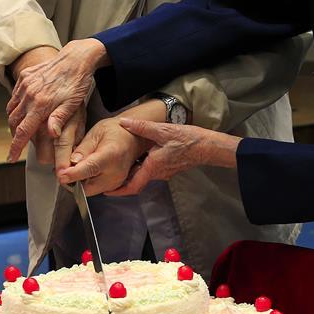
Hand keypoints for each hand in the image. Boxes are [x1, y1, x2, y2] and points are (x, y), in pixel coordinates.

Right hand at [6, 38, 106, 161]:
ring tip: (18, 131)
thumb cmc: (77, 83)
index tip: (10, 158)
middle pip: (13, 121)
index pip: (23, 130)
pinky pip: (14, 95)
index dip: (15, 146)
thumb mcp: (72, 104)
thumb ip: (59, 119)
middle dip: (13, 136)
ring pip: (11, 108)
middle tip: (16, 146)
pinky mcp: (25, 76)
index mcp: (40, 104)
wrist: (76, 58)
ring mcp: (25, 84)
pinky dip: (14, 106)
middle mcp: (29, 94)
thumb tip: (50, 135)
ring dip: (13, 121)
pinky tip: (21, 111)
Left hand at [57, 117, 148, 195]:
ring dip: (80, 183)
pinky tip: (86, 171)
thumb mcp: (96, 133)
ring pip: (90, 191)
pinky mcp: (116, 186)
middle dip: (72, 181)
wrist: (134, 138)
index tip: (61, 175)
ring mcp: (117, 182)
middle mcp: (116, 172)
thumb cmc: (116, 132)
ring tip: (77, 167)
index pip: (89, 169)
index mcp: (111, 155)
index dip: (73, 174)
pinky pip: (96, 190)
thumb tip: (70, 164)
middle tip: (65, 169)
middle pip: (87, 187)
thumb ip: (82, 149)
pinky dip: (87, 183)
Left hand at [105, 118, 239, 195]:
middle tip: (107, 174)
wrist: (207, 146)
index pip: (133, 185)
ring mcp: (165, 172)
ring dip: (132, 172)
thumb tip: (124, 123)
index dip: (118, 190)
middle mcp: (158, 173)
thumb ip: (142, 127)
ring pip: (144, 175)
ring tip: (119, 163)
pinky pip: (152, 170)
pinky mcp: (170, 168)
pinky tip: (138, 156)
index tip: (106, 191)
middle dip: (122, 179)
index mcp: (153, 167)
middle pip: (136, 180)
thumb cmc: (188, 140)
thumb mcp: (163, 130)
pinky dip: (142, 166)